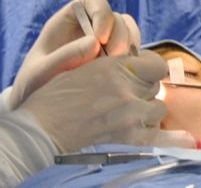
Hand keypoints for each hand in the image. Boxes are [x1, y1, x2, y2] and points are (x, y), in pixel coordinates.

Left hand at [10, 0, 139, 107]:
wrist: (37, 114)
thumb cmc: (32, 86)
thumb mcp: (40, 73)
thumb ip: (63, 57)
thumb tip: (95, 44)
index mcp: (68, 20)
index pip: (92, 1)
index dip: (102, 13)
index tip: (101, 38)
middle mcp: (89, 29)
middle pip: (116, 18)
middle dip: (121, 35)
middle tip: (116, 57)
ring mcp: (104, 47)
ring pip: (128, 35)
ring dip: (130, 49)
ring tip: (123, 69)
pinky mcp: (113, 65)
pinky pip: (131, 56)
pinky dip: (134, 64)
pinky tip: (127, 79)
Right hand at [20, 50, 167, 151]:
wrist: (43, 129)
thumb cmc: (56, 97)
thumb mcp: (84, 67)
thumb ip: (113, 65)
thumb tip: (134, 62)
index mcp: (115, 67)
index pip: (157, 64)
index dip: (150, 68)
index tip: (141, 73)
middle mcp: (127, 88)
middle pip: (155, 87)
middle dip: (143, 89)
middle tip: (125, 95)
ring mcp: (131, 114)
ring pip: (157, 109)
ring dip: (146, 110)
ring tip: (127, 113)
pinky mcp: (130, 138)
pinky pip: (152, 131)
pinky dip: (144, 130)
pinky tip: (127, 128)